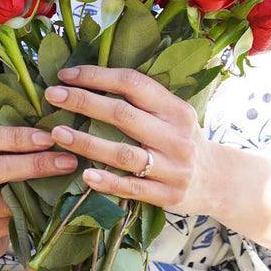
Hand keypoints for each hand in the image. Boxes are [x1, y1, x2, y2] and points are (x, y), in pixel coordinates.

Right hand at [0, 124, 77, 264]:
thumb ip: (2, 152)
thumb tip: (52, 132)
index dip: (15, 136)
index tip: (48, 138)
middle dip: (35, 163)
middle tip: (67, 161)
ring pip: (5, 200)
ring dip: (40, 192)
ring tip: (66, 185)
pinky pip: (9, 223)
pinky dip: (33, 215)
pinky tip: (52, 209)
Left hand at [43, 64, 215, 215]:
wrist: (218, 181)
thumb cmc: (181, 141)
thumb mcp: (173, 115)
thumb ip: (142, 102)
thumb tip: (89, 80)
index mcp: (176, 109)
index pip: (133, 83)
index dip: (97, 76)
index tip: (66, 74)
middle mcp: (176, 136)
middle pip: (123, 115)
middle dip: (83, 102)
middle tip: (52, 96)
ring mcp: (173, 168)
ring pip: (124, 153)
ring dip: (87, 142)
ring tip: (57, 134)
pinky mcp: (167, 195)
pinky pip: (132, 187)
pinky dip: (107, 181)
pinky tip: (85, 174)